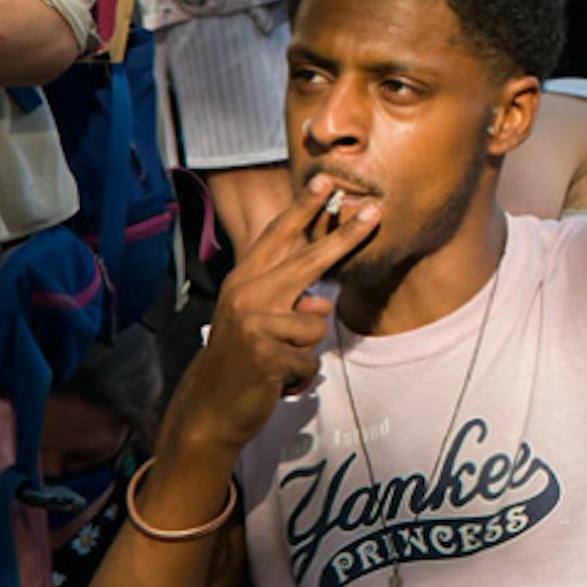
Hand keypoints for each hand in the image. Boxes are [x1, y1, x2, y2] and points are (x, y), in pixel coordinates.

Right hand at [167, 184, 380, 458]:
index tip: (327, 180)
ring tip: (278, 363)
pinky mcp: (265, 354)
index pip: (278, 237)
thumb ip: (290, 299)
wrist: (211, 407)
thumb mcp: (258, 320)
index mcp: (244, 281)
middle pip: (308, 260)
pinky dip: (300, 377)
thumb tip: (323, 300)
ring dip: (304, 351)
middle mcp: (246, 294)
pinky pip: (310, 361)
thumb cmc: (242, 359)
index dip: (303, 208)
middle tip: (376, 212)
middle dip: (345, 236)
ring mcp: (255, 323)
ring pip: (316, 323)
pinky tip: (276, 382)